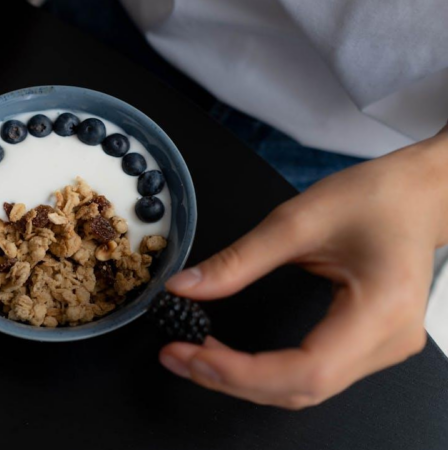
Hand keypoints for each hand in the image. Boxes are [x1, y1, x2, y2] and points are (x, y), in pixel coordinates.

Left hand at [160, 130, 447, 408]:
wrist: (419, 195)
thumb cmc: (378, 198)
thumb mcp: (298, 220)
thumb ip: (237, 260)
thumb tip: (184, 288)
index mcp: (380, 310)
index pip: (306, 370)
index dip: (240, 372)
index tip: (190, 353)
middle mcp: (388, 342)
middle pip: (301, 389)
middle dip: (230, 379)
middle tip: (176, 355)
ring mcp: (381, 349)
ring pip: (304, 389)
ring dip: (243, 379)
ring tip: (193, 354)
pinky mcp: (366, 346)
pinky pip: (310, 375)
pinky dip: (263, 371)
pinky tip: (228, 355)